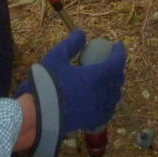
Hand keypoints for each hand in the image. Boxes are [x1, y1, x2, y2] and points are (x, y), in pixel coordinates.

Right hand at [23, 30, 126, 156]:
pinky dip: (107, 101)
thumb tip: (82, 33)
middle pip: (118, 78)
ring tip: (103, 79)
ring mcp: (101, 109)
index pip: (117, 61)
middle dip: (116, 68)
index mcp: (99, 75)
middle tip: (108, 61)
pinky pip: (108, 110)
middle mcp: (105, 93)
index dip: (119, 52)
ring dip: (112, 85)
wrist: (38, 115)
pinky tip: (99, 98)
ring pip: (115, 95)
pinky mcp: (95, 122)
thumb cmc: (48, 83)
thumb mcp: (57, 57)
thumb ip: (72, 44)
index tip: (116, 45)